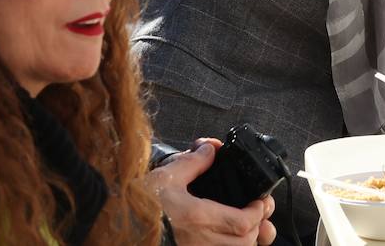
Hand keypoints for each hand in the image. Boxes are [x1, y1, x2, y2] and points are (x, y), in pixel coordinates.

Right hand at [152, 139, 276, 245]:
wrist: (123, 228)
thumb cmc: (141, 207)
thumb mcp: (166, 177)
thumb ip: (192, 162)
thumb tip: (211, 149)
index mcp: (197, 217)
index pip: (242, 222)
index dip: (257, 213)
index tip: (260, 202)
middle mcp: (200, 241)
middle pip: (244, 242)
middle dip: (256, 227)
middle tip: (257, 212)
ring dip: (244, 241)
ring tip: (244, 227)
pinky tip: (226, 238)